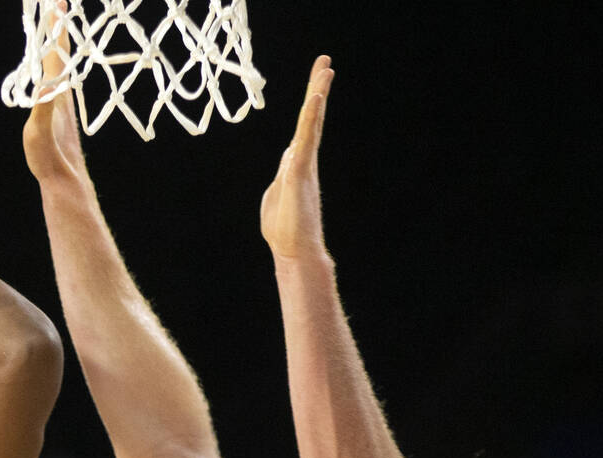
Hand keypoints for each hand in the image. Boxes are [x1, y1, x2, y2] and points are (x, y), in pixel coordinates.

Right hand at [21, 2, 86, 182]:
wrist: (65, 178)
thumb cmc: (50, 156)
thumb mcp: (41, 131)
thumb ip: (43, 108)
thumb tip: (44, 86)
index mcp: (58, 91)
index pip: (57, 51)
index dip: (57, 26)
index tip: (58, 1)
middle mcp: (63, 91)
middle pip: (61, 52)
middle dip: (58, 27)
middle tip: (57, 4)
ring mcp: (62, 101)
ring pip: (62, 64)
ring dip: (58, 43)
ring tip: (56, 26)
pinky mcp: (60, 111)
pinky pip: (58, 78)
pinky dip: (55, 64)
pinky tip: (54, 66)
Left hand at [260, 56, 333, 262]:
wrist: (294, 250)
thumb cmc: (284, 229)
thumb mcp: (277, 194)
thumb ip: (282, 175)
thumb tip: (287, 162)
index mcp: (296, 164)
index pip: (303, 128)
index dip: (309, 105)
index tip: (316, 83)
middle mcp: (303, 160)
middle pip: (311, 118)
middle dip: (317, 89)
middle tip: (325, 62)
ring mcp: (303, 164)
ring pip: (311, 123)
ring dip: (317, 95)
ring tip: (325, 70)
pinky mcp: (300, 171)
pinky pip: (306, 138)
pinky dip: (310, 117)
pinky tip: (315, 98)